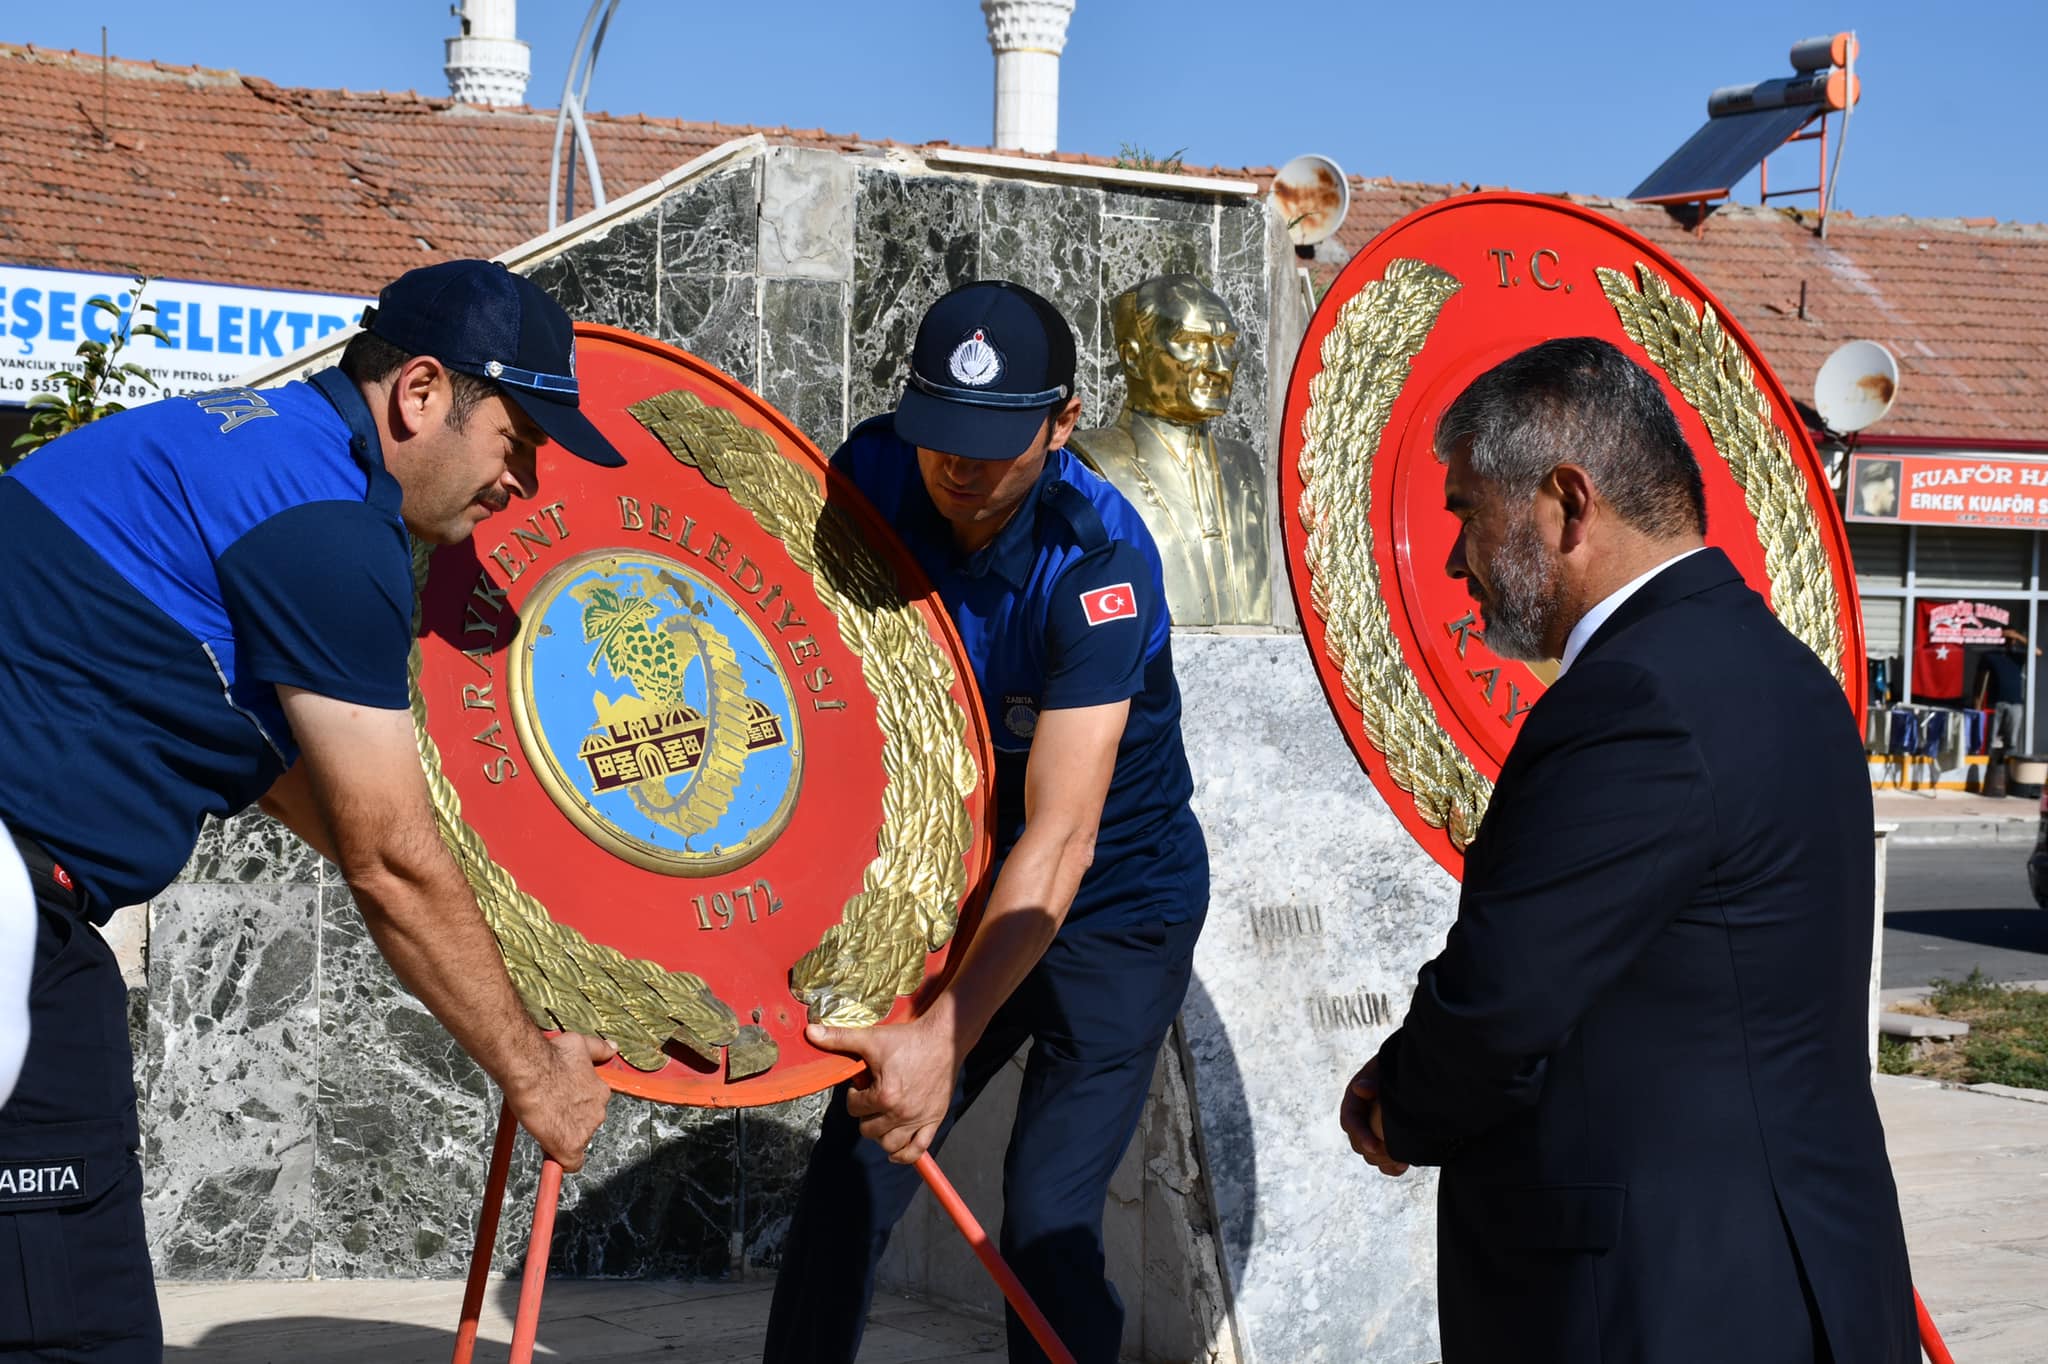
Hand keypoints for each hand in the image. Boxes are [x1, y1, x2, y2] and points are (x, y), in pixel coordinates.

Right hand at [505, 1031, 616, 1172]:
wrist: (531, 1070)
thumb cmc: (551, 1057)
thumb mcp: (581, 1045)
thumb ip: (599, 1049)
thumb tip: (613, 1048)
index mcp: (600, 1092)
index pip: (592, 1106)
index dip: (575, 1106)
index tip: (562, 1103)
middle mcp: (597, 1113)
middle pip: (585, 1124)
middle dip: (570, 1120)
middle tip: (549, 1111)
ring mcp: (585, 1131)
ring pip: (577, 1140)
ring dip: (563, 1134)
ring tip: (543, 1121)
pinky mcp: (569, 1147)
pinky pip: (571, 1163)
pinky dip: (561, 1161)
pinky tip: (551, 1153)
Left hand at [808, 1017, 958, 1164]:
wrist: (944, 1038)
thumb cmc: (909, 1039)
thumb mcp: (871, 1039)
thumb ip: (839, 1039)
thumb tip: (810, 1032)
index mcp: (884, 1096)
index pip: (853, 1108)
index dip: (854, 1095)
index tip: (863, 1083)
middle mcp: (901, 1113)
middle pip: (868, 1130)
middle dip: (865, 1114)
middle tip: (873, 1098)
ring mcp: (918, 1119)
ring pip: (889, 1144)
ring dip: (881, 1134)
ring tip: (882, 1116)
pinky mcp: (934, 1120)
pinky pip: (917, 1150)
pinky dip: (904, 1155)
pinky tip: (895, 1150)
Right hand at [1339, 1058, 1408, 1177]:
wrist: (1414, 1072)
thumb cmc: (1399, 1066)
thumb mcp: (1385, 1069)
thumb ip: (1374, 1079)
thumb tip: (1360, 1088)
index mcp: (1355, 1100)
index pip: (1350, 1121)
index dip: (1361, 1135)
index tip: (1375, 1146)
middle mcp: (1361, 1117)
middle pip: (1357, 1143)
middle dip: (1374, 1152)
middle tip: (1394, 1157)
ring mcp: (1374, 1130)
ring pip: (1370, 1155)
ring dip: (1383, 1160)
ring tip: (1401, 1162)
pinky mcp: (1387, 1140)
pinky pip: (1383, 1161)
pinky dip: (1391, 1166)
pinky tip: (1404, 1165)